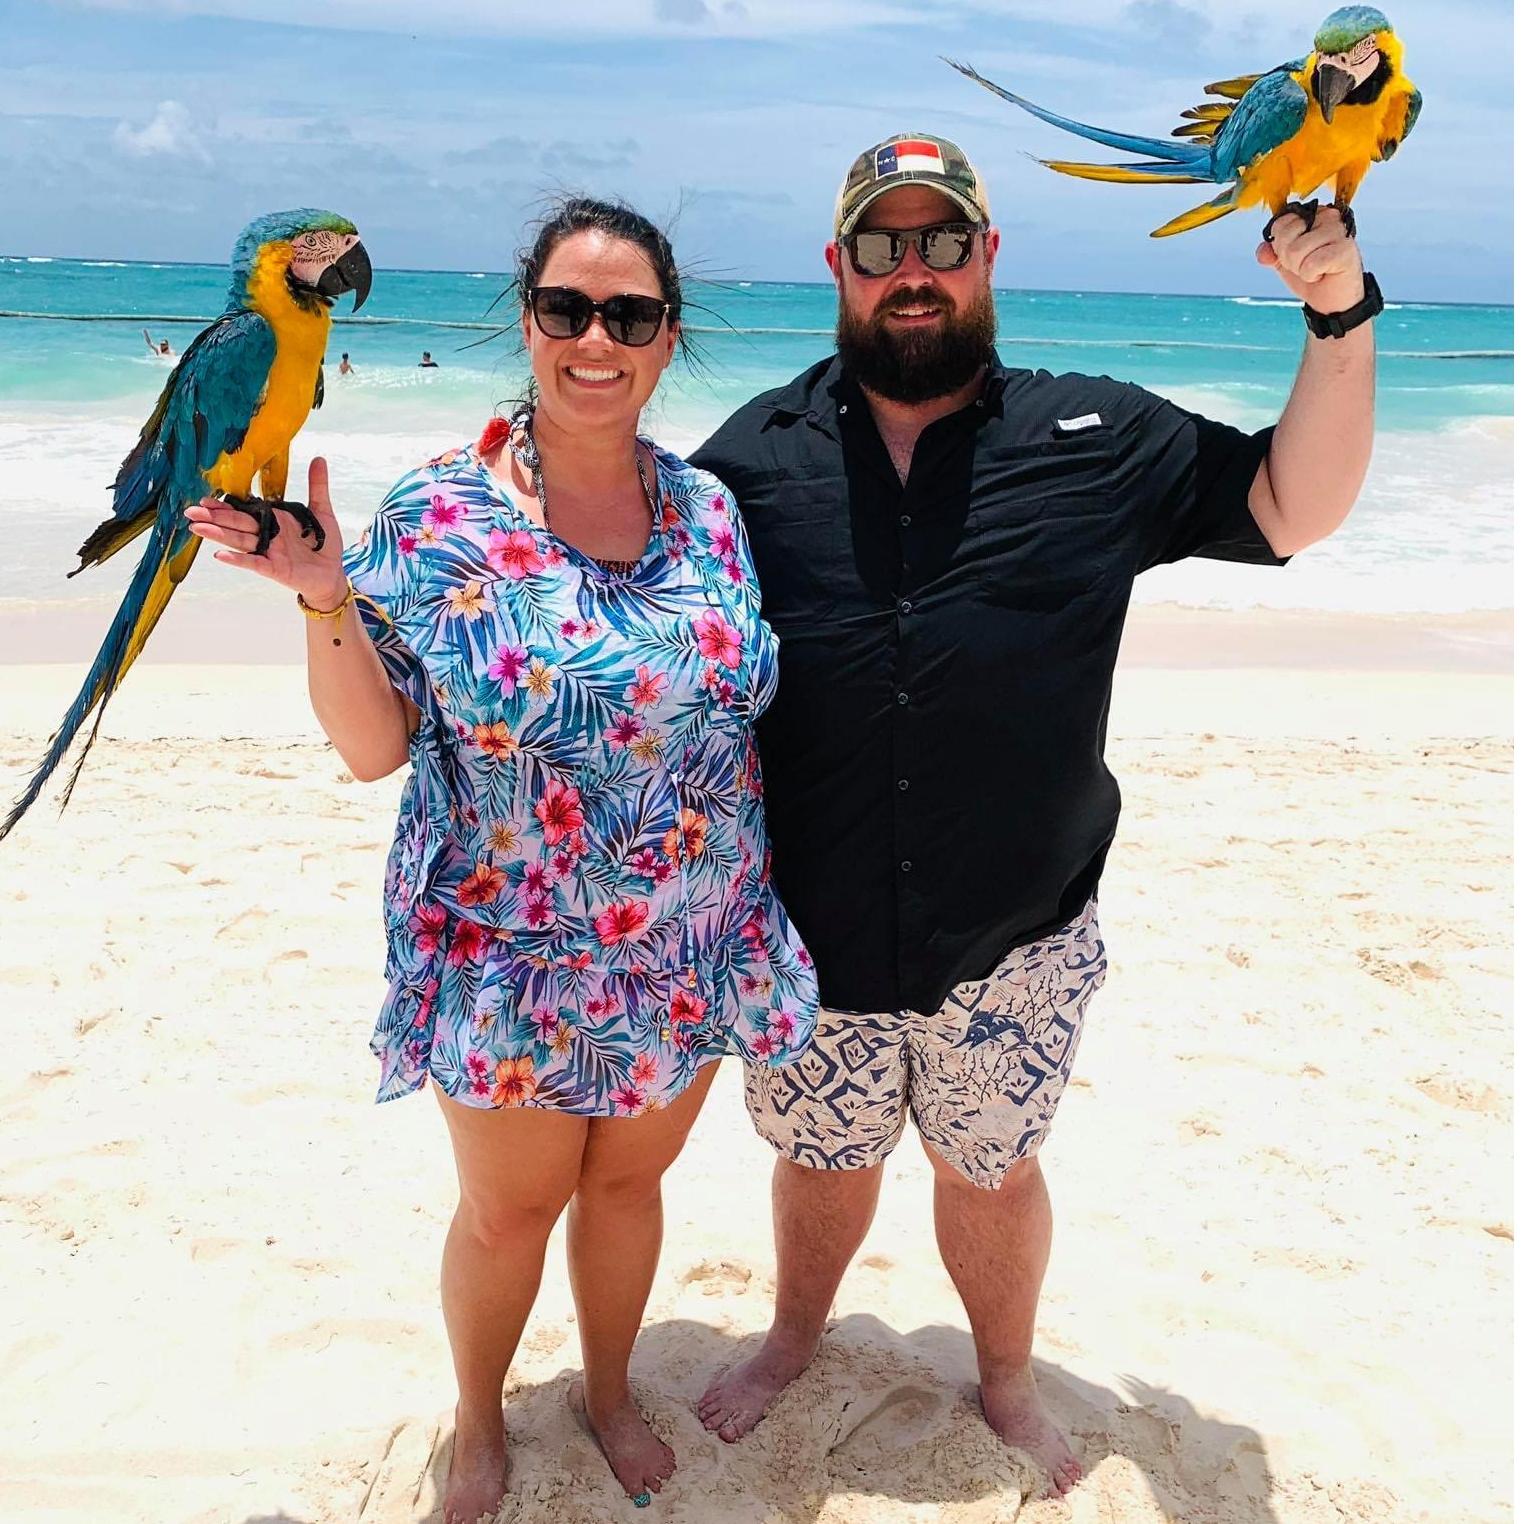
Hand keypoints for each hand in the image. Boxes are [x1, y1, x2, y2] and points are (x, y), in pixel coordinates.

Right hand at [184, 457, 346, 607]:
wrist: (333, 573)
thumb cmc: (325, 545)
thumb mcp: (321, 511)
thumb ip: (317, 486)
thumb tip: (319, 459)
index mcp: (274, 520)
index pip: (244, 510)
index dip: (225, 505)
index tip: (205, 498)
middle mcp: (267, 535)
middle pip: (236, 524)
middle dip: (214, 518)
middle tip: (190, 511)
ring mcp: (268, 553)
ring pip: (239, 541)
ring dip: (218, 535)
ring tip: (197, 528)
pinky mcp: (274, 569)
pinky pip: (254, 563)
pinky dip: (238, 559)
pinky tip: (220, 555)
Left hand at [1256, 207, 1364, 313]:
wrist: (1332, 299)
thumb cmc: (1313, 274)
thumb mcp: (1285, 261)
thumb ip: (1271, 252)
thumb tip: (1263, 251)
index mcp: (1313, 214)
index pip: (1280, 222)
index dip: (1280, 246)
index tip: (1297, 255)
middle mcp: (1328, 216)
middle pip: (1286, 236)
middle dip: (1289, 259)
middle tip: (1307, 264)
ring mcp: (1339, 231)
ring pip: (1296, 251)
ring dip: (1300, 269)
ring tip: (1316, 270)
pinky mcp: (1345, 249)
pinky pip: (1310, 264)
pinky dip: (1311, 276)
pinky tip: (1323, 273)